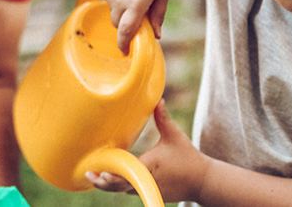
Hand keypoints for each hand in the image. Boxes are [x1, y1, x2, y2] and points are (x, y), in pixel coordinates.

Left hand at [86, 100, 209, 201]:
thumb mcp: (174, 136)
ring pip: (123, 190)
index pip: (127, 172)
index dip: (112, 175)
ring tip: (94, 178)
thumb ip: (163, 118)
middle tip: (89, 175)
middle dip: (103, 183)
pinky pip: (131, 190)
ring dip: (109, 185)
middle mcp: (147, 180)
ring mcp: (148, 189)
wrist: (203, 181)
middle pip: (119, 186)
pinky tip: (109, 180)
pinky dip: (120, 186)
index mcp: (150, 166)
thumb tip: (158, 99)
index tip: (99, 171)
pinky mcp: (151, 192)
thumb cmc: (188, 157)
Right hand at [100, 0, 169, 54]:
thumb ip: (158, 16)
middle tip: (139, 18)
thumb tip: (157, 35)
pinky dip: (117, 0)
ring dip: (123, 12)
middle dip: (127, 27)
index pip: (126, 32)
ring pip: (113, 12)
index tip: (126, 53)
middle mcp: (119, 1)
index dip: (124, 45)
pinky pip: (109, 0)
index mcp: (136, 4)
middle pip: (118, 25)